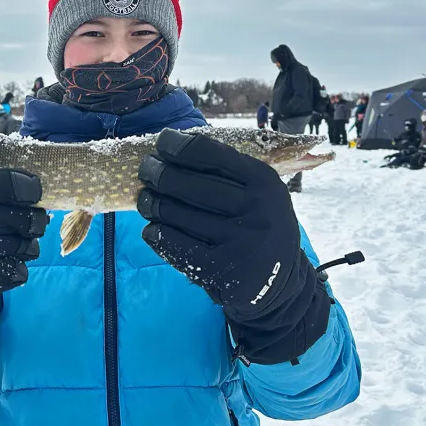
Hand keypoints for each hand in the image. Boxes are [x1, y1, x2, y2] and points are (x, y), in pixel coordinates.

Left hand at [136, 129, 303, 314]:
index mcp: (264, 182)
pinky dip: (154, 232)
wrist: (279, 283)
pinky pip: (171, 243)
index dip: (178, 145)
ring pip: (174, 213)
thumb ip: (229, 169)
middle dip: (157, 172)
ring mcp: (237, 243)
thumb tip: (174, 143)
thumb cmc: (259, 226)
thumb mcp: (260, 193)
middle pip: (187, 183)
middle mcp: (255, 210)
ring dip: (151, 203)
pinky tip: (154, 227)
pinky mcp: (219, 271)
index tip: (162, 142)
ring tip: (147, 200)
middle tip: (146, 170)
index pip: (210, 154)